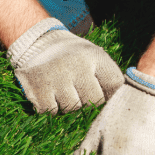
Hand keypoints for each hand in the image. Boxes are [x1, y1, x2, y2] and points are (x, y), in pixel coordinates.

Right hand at [8, 18, 123, 113]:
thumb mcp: (93, 57)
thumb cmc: (72, 57)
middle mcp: (76, 64)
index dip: (109, 93)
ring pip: (72, 108)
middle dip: (86, 101)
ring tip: (62, 92)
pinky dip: (50, 107)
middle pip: (94, 100)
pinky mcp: (37, 88)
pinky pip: (50, 110)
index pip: (114, 85)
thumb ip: (108, 77)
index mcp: (94, 55)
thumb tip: (118, 106)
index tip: (101, 92)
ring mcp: (56, 77)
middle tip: (76, 91)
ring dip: (67, 106)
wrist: (36, 43)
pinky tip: (48, 94)